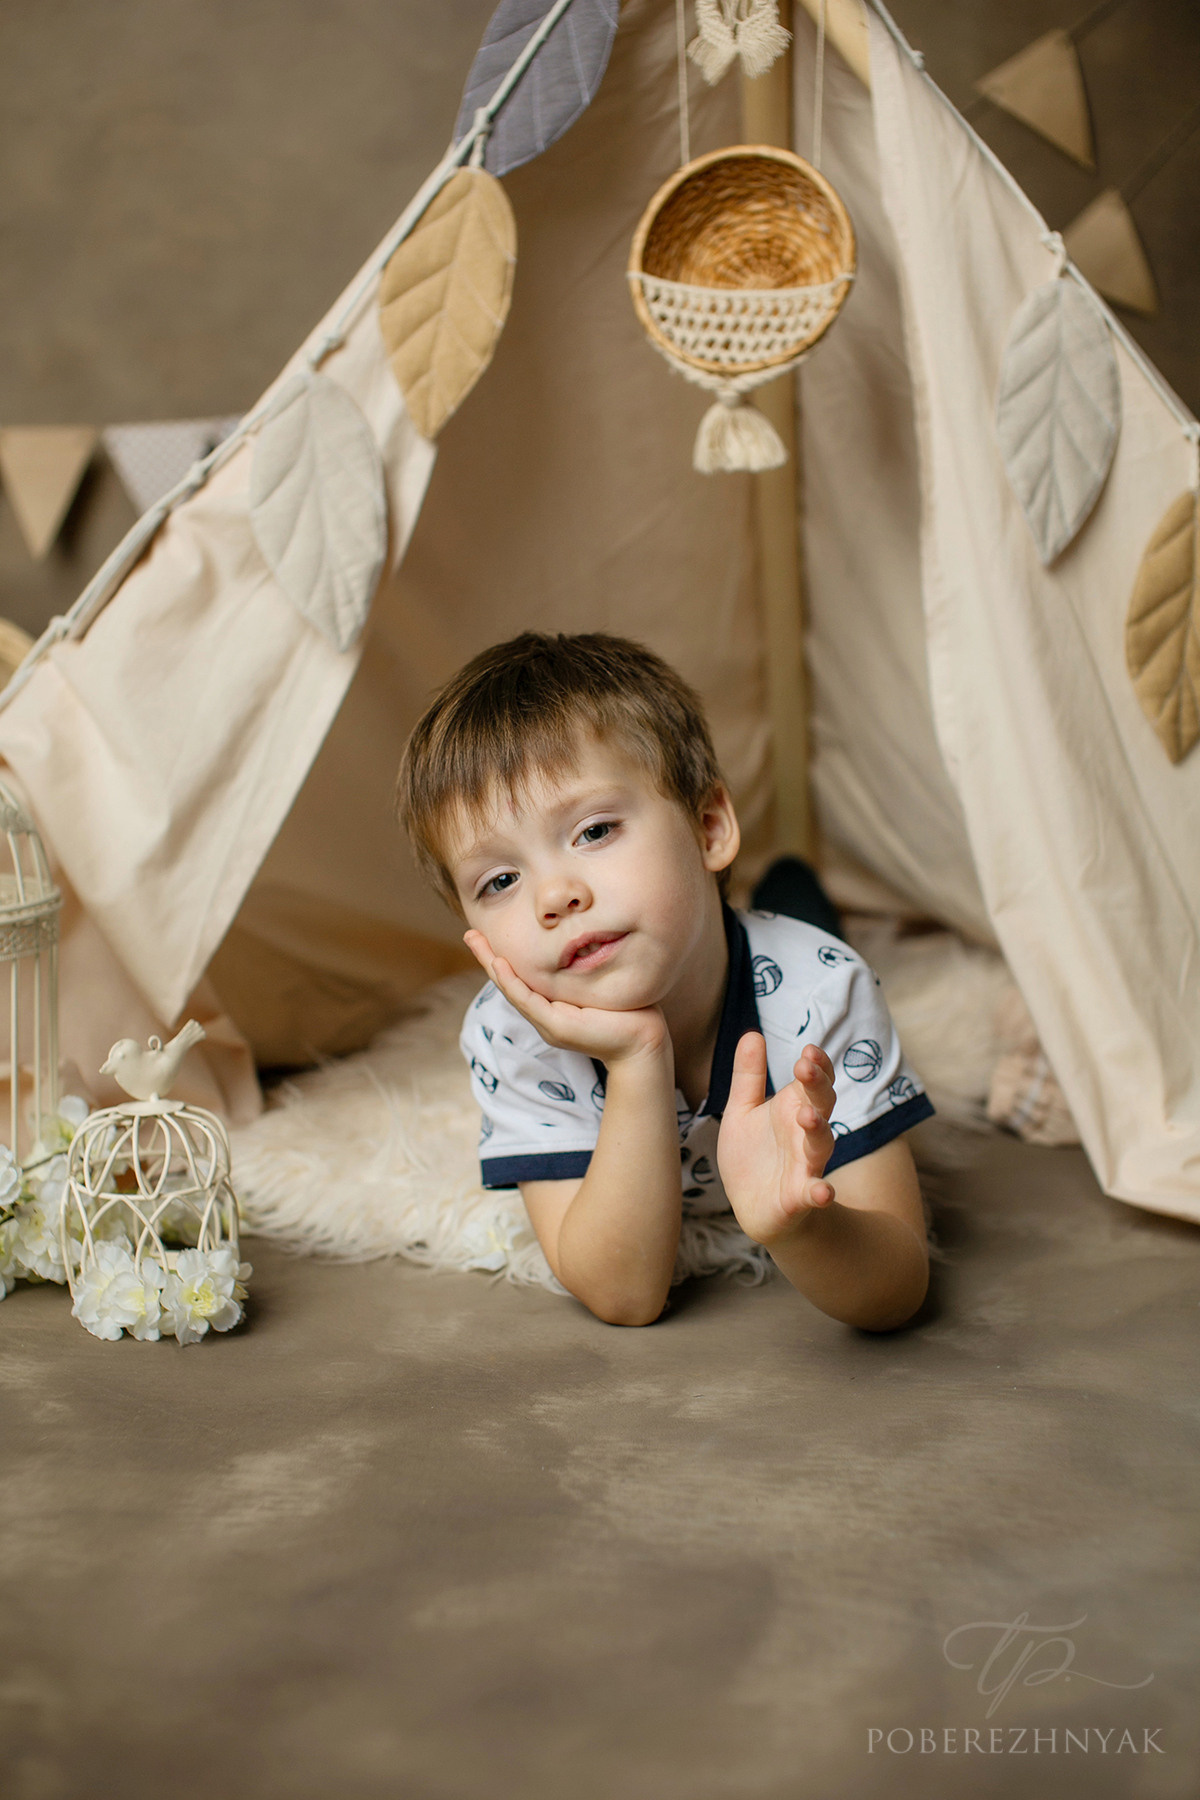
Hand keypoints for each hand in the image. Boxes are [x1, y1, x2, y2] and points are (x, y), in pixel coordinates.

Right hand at [464, 930, 667, 1065]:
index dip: (502, 957)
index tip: (488, 934)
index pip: (521, 977)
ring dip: (491, 965)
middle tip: (469, 934)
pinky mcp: (556, 1027)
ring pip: (512, 989)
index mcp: (553, 1005)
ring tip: (476, 942)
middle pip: (508, 982)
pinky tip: (500, 965)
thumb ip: (586, 971)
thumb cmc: (629, 1013)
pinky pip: (528, 1000)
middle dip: (487, 957)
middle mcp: (545, 1015)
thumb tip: (586, 942)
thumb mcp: (601, 985)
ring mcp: (548, 1022)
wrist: (644, 1044)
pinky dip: (512, 982)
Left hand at [717, 1034, 837, 1244]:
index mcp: (793, 1107)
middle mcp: (805, 1133)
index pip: (814, 1080)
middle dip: (817, 1085)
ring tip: (807, 1116)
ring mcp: (805, 1164)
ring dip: (818, 1129)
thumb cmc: (752, 1154)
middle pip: (822, 1103)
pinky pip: (814, 1192)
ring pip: (821, 1143)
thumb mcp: (742, 1110)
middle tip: (805, 1067)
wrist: (752, 1206)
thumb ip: (749, 1076)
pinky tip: (824, 1192)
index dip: (817, 1065)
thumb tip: (753, 1034)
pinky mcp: (799, 1196)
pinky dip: (820, 1192)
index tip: (809, 1050)